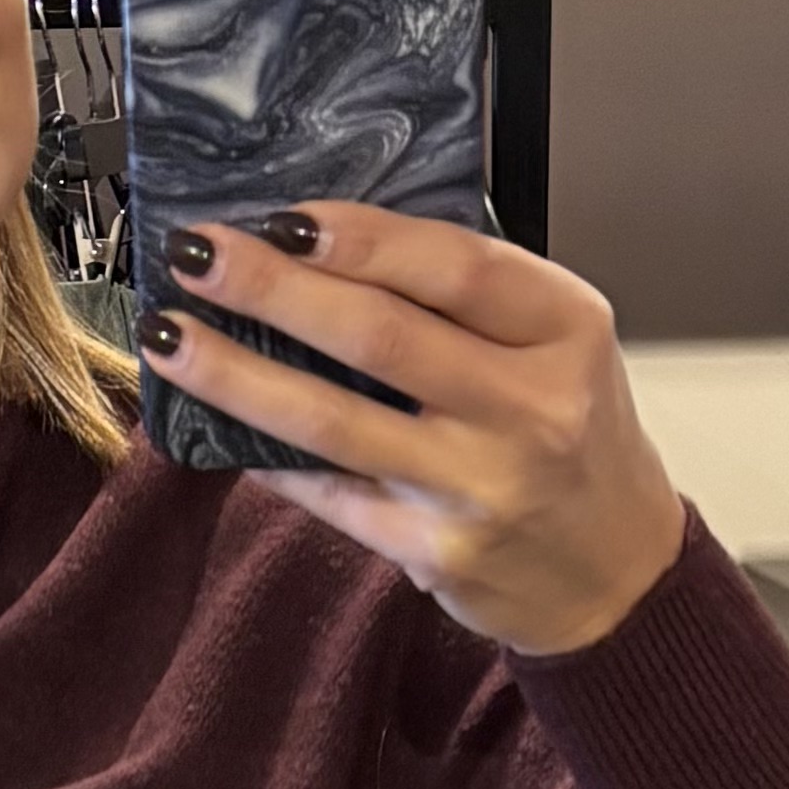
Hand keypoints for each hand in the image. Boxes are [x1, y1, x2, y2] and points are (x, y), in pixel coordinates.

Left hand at [142, 207, 684, 655]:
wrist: (614, 571)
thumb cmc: (574, 438)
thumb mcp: (558, 344)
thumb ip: (469, 297)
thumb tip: (327, 245)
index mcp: (566, 331)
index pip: (455, 267)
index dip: (361, 238)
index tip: (284, 217)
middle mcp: (529, 409)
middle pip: (380, 335)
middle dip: (273, 289)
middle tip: (200, 255)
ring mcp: (479, 487)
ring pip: (335, 419)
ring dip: (238, 374)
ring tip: (173, 336)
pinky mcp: (435, 551)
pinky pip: (330, 492)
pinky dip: (266, 456)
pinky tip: (213, 426)